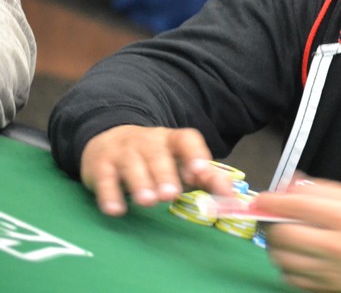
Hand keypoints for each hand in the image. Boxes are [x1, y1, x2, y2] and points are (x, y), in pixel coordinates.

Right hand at [80, 125, 234, 215]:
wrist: (109, 139)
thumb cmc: (156, 158)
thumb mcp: (181, 162)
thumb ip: (207, 178)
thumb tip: (233, 200)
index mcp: (172, 140)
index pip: (186, 139)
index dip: (194, 153)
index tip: (200, 170)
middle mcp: (148, 142)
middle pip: (157, 155)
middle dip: (165, 174)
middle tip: (171, 194)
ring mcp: (123, 152)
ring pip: (131, 165)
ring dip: (140, 183)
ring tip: (148, 201)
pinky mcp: (100, 166)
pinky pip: (104, 179)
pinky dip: (109, 194)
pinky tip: (115, 210)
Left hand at [253, 176, 340, 291]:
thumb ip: (322, 191)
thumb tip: (290, 186)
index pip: (296, 206)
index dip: (271, 200)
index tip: (262, 198)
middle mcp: (334, 246)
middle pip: (282, 235)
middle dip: (270, 223)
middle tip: (274, 218)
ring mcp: (328, 271)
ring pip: (281, 259)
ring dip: (275, 245)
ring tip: (285, 236)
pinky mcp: (324, 288)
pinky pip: (290, 277)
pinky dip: (286, 265)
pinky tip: (296, 256)